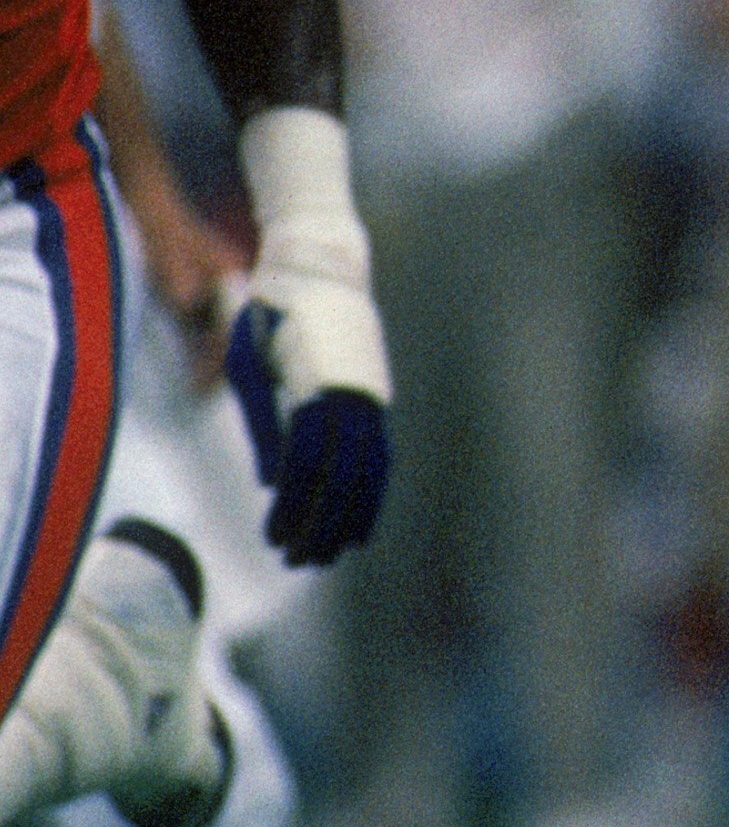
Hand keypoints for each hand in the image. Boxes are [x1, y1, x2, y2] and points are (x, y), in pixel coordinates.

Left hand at [222, 259, 391, 566]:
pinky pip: (381, 454)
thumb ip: (265, 424)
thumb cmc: (271, 313)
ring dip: (350, 516)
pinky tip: (360, 522)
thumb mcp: (250, 364)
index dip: (293, 507)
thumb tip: (275, 483)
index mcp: (318, 384)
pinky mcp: (377, 395)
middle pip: (346, 476)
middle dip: (322, 524)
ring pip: (371, 469)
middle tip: (298, 562)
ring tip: (328, 554)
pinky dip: (373, 492)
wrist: (322, 264)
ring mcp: (373, 394)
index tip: (274, 539)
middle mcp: (355, 393)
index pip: (308, 463)